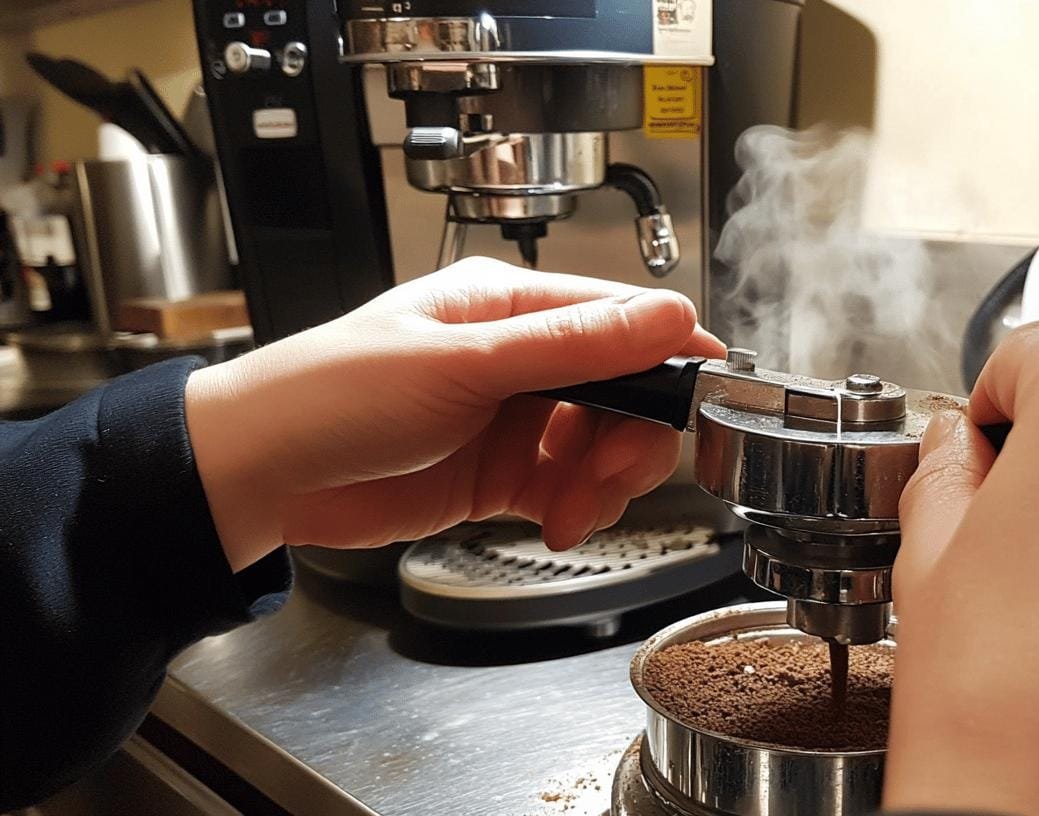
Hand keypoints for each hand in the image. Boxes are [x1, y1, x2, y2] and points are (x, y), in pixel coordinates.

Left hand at [185, 258, 724, 570]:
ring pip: (601, 446)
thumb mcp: (461, 364)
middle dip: (631, 439)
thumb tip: (664, 317)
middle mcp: (517, 359)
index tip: (704, 395)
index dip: (668, 358)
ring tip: (570, 511)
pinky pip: (567, 489)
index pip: (619, 320)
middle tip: (612, 474)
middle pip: (622, 393)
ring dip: (603, 483)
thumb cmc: (328, 395)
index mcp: (508, 306)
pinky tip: (554, 523)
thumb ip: (570, 346)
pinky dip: (575, 510)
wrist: (259, 477)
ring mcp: (510, 419)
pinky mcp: (498, 474)